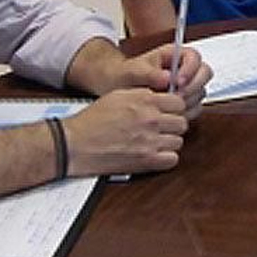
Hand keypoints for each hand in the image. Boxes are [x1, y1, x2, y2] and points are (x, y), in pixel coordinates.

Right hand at [65, 89, 189, 175]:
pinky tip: (154, 154)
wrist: (75, 144)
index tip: (168, 114)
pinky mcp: (147, 160)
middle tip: (162, 129)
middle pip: (182, 122)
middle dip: (173, 126)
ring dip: (169, 142)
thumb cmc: (92, 121)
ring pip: (179, 141)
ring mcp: (150, 140)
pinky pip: (172, 159)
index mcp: (145, 99)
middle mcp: (151, 118)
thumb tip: (161, 98)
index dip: (174, 109)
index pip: (179, 102)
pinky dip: (166, 158)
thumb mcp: (119, 96)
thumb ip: (143, 95)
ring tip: (155, 142)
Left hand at [114, 43, 210, 119]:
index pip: (194, 57)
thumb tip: (168, 78)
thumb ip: (150, 73)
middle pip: (204, 74)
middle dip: (193, 87)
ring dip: (189, 101)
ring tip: (170, 107)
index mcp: (175, 55)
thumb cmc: (125, 75)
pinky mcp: (185, 101)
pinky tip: (171, 114)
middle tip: (177, 97)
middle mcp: (184, 69)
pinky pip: (195, 107)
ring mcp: (187, 86)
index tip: (179, 82)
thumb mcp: (133, 71)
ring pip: (201, 92)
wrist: (118, 90)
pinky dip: (187, 112)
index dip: (190, 69)